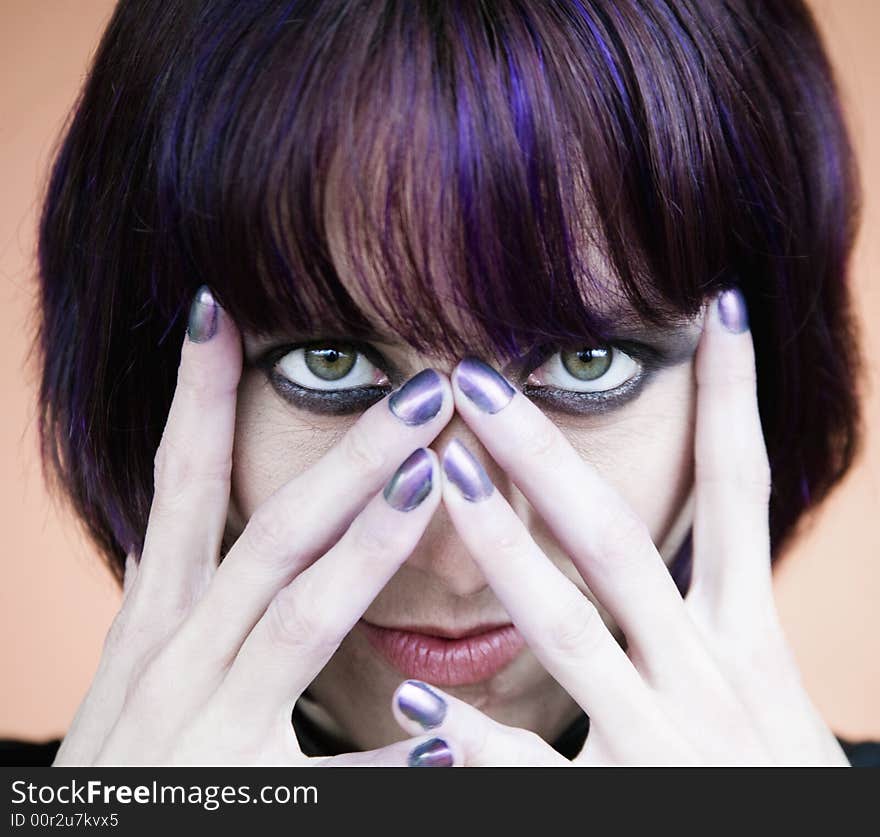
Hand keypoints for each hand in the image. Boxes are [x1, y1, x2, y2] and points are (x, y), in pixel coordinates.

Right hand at [54, 287, 454, 765]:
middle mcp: (176, 664)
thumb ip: (163, 598)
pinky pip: (329, 785)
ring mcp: (206, 736)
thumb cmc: (125, 772)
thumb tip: (165, 524)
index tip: (219, 312)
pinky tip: (447, 735)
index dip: (194, 398)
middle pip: (270, 534)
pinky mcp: (241, 806)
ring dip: (364, 549)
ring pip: (296, 621)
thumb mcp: (130, 673)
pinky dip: (388, 761)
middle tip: (420, 391)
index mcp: (157, 625)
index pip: (181, 488)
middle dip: (345, 455)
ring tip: (427, 482)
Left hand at [391, 290, 850, 766]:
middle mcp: (709, 676)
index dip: (733, 401)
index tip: (713, 313)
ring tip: (443, 471)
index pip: (740, 494)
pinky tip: (417, 692)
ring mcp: (666, 742)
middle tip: (479, 374)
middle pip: (619, 539)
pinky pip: (537, 768)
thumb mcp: (758, 692)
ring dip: (504, 546)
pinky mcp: (626, 810)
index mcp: (746, 640)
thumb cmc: (768, 786)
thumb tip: (679, 544)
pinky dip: (477, 734)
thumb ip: (711, 617)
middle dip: (550, 453)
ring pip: (571, 627)